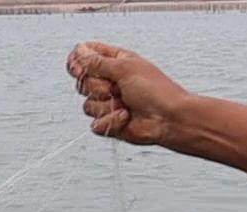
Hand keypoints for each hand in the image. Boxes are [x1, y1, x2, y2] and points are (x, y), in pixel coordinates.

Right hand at [66, 41, 188, 146]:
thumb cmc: (156, 91)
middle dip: (98, 86)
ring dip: (106, 105)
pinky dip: (111, 121)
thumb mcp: (125, 68)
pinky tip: (126, 117)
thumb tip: (79, 53)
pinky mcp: (110, 123)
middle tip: (116, 87)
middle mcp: (110, 82)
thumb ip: (98, 62)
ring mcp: (109, 104)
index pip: (86, 57)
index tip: (78, 66)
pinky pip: (95, 124)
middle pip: (83, 83)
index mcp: (115, 62)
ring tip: (125, 103)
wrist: (169, 119)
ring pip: (87, 105)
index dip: (78, 61)